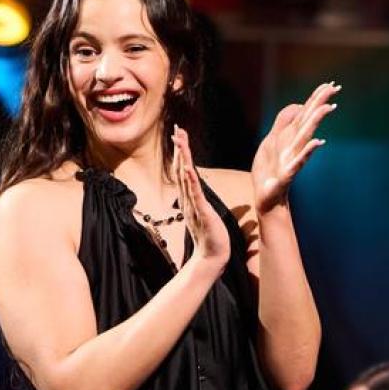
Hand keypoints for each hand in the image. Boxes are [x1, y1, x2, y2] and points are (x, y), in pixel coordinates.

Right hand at [173, 127, 230, 271]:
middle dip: (179, 150)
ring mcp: (194, 206)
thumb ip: (199, 203)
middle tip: (176, 130)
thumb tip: (197, 193)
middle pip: (181, 170)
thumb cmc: (211, 238)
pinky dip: (191, 181)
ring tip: (180, 142)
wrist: (211, 259)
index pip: (183, 172)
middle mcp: (189, 200)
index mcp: (190, 199)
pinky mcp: (202, 213)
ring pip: (186, 178)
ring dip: (183, 159)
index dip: (181, 154)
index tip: (179, 136)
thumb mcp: (205, 215)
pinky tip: (188, 168)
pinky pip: (195, 195)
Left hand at [251, 82, 335, 213]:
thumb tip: (298, 106)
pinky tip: (318, 142)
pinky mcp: (288, 173)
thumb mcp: (271, 140)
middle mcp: (294, 144)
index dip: (316, 98)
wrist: (266, 196)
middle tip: (335, 87)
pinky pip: (299, 161)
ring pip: (305, 135)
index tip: (331, 85)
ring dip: (316, 120)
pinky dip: (308, 151)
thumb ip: (283, 123)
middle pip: (308, 119)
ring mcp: (292, 158)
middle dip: (319, 102)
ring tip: (327, 107)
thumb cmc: (269, 169)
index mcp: (290, 136)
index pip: (305, 113)